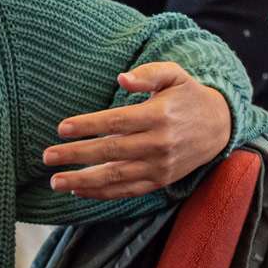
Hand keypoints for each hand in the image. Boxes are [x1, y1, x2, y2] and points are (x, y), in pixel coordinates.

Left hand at [44, 62, 232, 197]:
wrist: (220, 127)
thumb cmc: (188, 96)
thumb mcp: (174, 75)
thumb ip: (148, 73)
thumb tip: (121, 78)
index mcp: (158, 115)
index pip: (116, 122)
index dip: (87, 126)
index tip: (62, 129)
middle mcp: (159, 143)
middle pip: (111, 151)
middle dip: (76, 155)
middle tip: (47, 157)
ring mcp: (160, 166)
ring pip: (116, 176)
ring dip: (83, 180)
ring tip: (54, 181)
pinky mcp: (160, 180)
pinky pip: (128, 190)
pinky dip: (103, 193)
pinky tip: (78, 189)